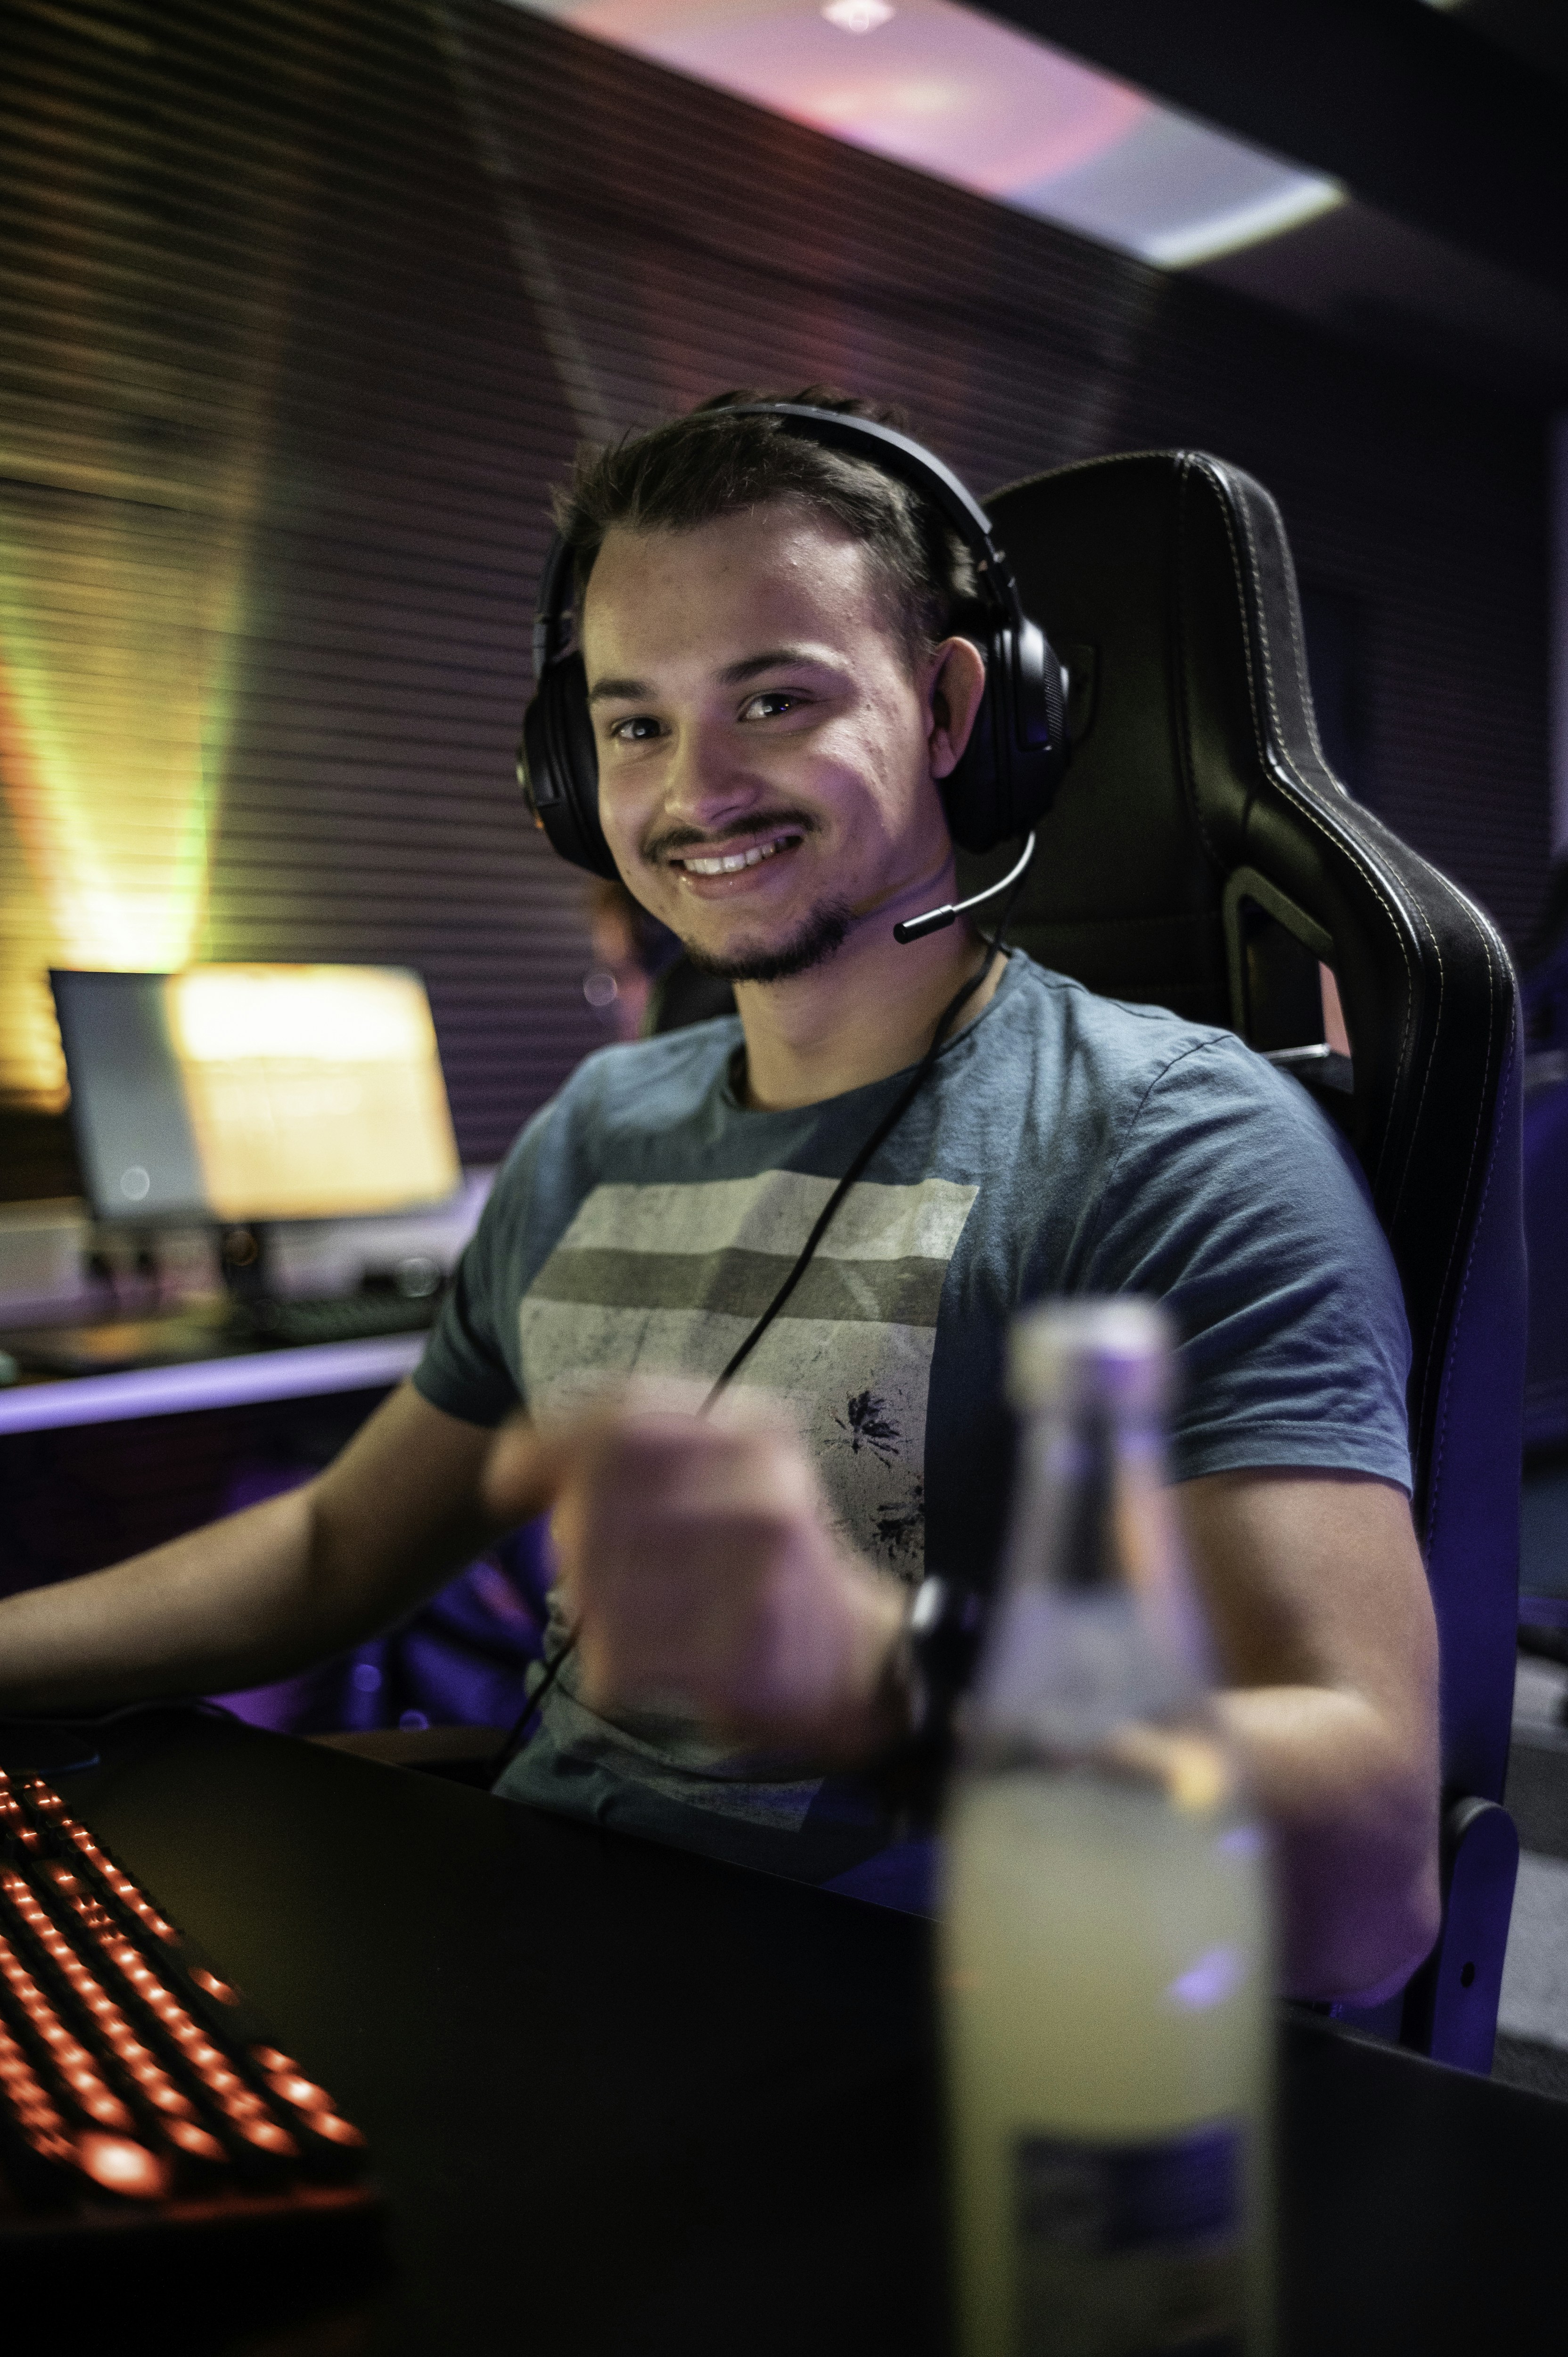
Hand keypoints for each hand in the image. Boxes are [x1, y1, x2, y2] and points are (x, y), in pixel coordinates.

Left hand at [483, 1392, 911, 1763]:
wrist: (856, 1660)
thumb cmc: (761, 1560)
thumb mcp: (725, 1473)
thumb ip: (635, 1452)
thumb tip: (510, 1456)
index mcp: (754, 1429)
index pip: (623, 1413)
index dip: (546, 1440)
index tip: (509, 1474)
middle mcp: (762, 1488)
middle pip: (596, 1498)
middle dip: (565, 1540)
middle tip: (572, 1568)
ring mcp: (758, 1570)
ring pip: (598, 1584)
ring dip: (586, 1611)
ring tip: (619, 1623)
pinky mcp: (745, 1653)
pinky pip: (621, 1656)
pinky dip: (607, 1669)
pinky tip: (636, 1669)